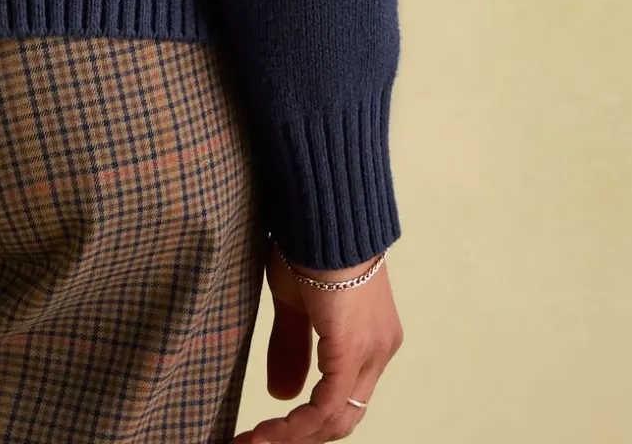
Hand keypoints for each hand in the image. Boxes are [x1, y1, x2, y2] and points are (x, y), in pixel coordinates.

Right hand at [233, 240, 402, 440]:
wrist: (320, 210)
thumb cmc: (307, 241)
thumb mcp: (294, 300)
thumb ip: (290, 347)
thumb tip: (282, 396)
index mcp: (369, 338)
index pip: (342, 397)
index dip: (306, 422)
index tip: (266, 433)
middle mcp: (379, 351)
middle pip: (342, 417)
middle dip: (297, 438)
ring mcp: (371, 352)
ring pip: (337, 419)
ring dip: (292, 438)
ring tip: (252, 443)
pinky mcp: (352, 349)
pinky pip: (327, 406)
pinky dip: (297, 426)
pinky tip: (267, 433)